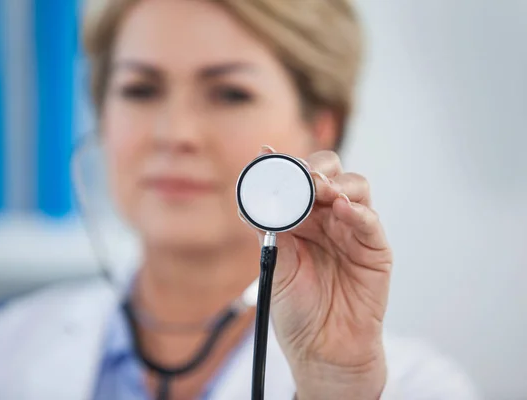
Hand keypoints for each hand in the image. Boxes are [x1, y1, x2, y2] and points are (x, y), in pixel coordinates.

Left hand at [241, 147, 392, 399]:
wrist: (321, 348)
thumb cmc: (297, 308)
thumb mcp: (275, 264)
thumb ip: (268, 229)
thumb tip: (250, 196)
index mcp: (300, 218)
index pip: (296, 180)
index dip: (283, 165)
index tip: (265, 153)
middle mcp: (327, 218)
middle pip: (329, 173)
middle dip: (316, 168)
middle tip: (303, 174)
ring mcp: (352, 230)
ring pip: (354, 187)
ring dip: (337, 183)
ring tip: (321, 190)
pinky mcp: (374, 248)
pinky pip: (369, 220)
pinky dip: (356, 210)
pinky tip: (341, 209)